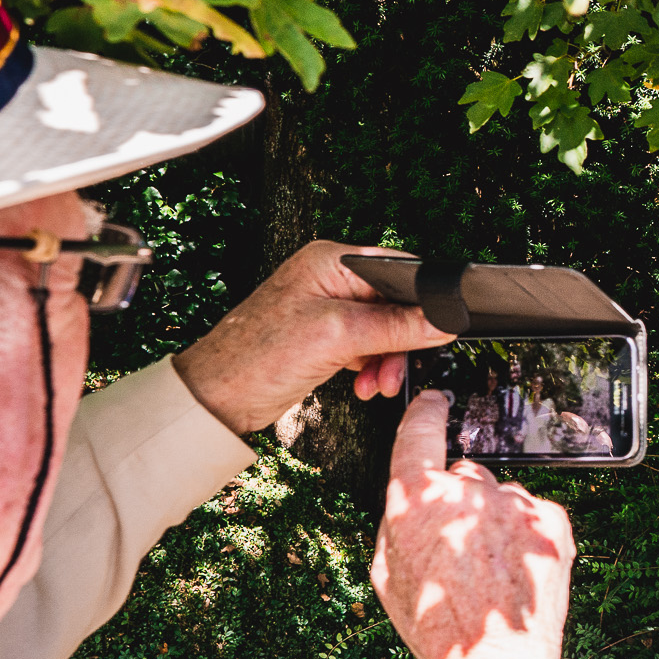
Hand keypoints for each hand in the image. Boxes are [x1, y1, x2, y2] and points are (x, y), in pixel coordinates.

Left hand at [174, 241, 457, 435]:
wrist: (218, 397)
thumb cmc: (256, 357)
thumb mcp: (337, 336)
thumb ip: (395, 326)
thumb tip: (441, 322)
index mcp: (331, 261)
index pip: (399, 270)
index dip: (422, 300)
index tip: (437, 328)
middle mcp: (330, 279)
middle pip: (394, 303)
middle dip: (402, 339)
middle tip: (399, 366)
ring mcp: (327, 309)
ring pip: (384, 329)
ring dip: (387, 359)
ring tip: (377, 382)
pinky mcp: (324, 336)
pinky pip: (366, 346)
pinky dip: (371, 367)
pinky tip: (364, 382)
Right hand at [371, 393, 575, 658]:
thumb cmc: (436, 624)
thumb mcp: (387, 572)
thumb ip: (399, 521)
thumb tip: (414, 498)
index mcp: (417, 499)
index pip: (419, 432)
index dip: (425, 411)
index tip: (434, 400)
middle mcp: (468, 491)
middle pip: (464, 475)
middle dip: (459, 501)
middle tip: (459, 547)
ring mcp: (515, 503)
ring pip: (501, 496)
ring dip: (495, 521)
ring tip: (491, 570)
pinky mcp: (552, 520)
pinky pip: (534, 514)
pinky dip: (527, 535)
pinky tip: (515, 570)